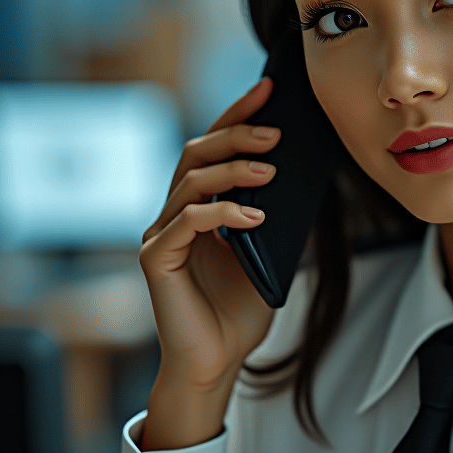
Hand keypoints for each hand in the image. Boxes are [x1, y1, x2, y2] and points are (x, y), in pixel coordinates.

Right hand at [139, 77, 277, 448]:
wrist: (218, 363)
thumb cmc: (239, 312)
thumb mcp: (267, 253)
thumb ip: (270, 215)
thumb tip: (297, 173)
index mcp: (197, 209)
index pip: (213, 149)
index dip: (236, 115)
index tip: (268, 89)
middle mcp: (173, 215)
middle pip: (195, 154)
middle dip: (235, 134)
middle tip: (275, 133)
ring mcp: (160, 236)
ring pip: (190, 182)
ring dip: (233, 170)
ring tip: (270, 171)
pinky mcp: (155, 260)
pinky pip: (185, 222)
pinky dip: (221, 213)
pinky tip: (254, 217)